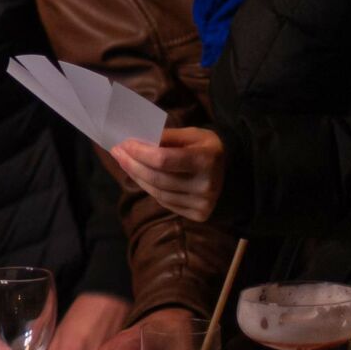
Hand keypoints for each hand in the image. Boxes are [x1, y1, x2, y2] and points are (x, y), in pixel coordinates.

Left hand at [109, 127, 225, 221]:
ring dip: (136, 177)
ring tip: (124, 162)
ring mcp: (202, 203)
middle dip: (131, 164)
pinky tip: (141, 177)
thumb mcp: (193, 134)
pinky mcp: (198, 215)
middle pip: (157, 178)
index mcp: (205, 160)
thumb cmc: (207, 149)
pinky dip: (149, 189)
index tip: (124, 143)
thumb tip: (138, 138)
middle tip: (116, 152)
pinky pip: (165, 202)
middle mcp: (205, 185)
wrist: (234, 173)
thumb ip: (167, 137)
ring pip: (158, 193)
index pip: (163, 159)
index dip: (140, 152)